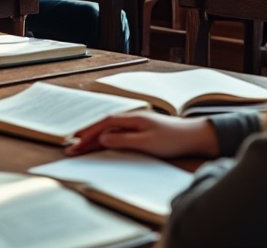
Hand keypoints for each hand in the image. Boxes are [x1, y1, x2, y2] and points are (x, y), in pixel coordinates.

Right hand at [66, 111, 218, 158]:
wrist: (194, 137)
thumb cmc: (173, 140)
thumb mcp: (146, 143)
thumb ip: (123, 139)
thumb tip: (102, 138)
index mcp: (133, 118)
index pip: (105, 124)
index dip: (89, 132)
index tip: (75, 140)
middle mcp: (133, 119)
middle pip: (104, 126)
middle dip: (87, 137)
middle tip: (71, 148)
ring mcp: (137, 124)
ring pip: (110, 130)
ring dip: (95, 139)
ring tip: (80, 147)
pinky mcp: (142, 131)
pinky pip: (118, 134)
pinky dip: (106, 139)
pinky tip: (100, 145)